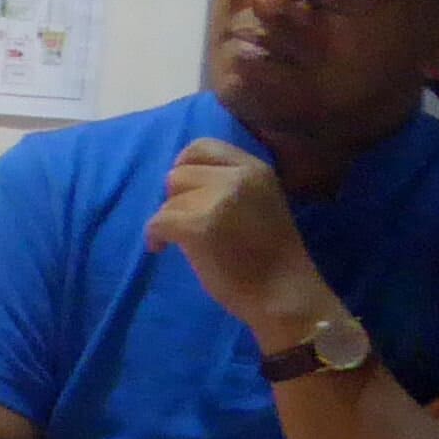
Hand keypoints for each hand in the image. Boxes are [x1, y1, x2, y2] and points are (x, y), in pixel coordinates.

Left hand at [147, 138, 332, 342]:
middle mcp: (239, 176)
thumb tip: (180, 184)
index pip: (202, 146)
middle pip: (179, 173)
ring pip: (168, 199)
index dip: (184, 167)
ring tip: (181, 241)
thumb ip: (228, 187)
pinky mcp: (200, 225)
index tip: (183, 191)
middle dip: (176, 199)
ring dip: (168, 220)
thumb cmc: (269, 257)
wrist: (283, 292)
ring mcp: (220, 199)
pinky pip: (158, 221)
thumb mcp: (259, 203)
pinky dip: (154, 237)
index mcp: (255, 168)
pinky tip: (162, 249)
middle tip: (185, 222)